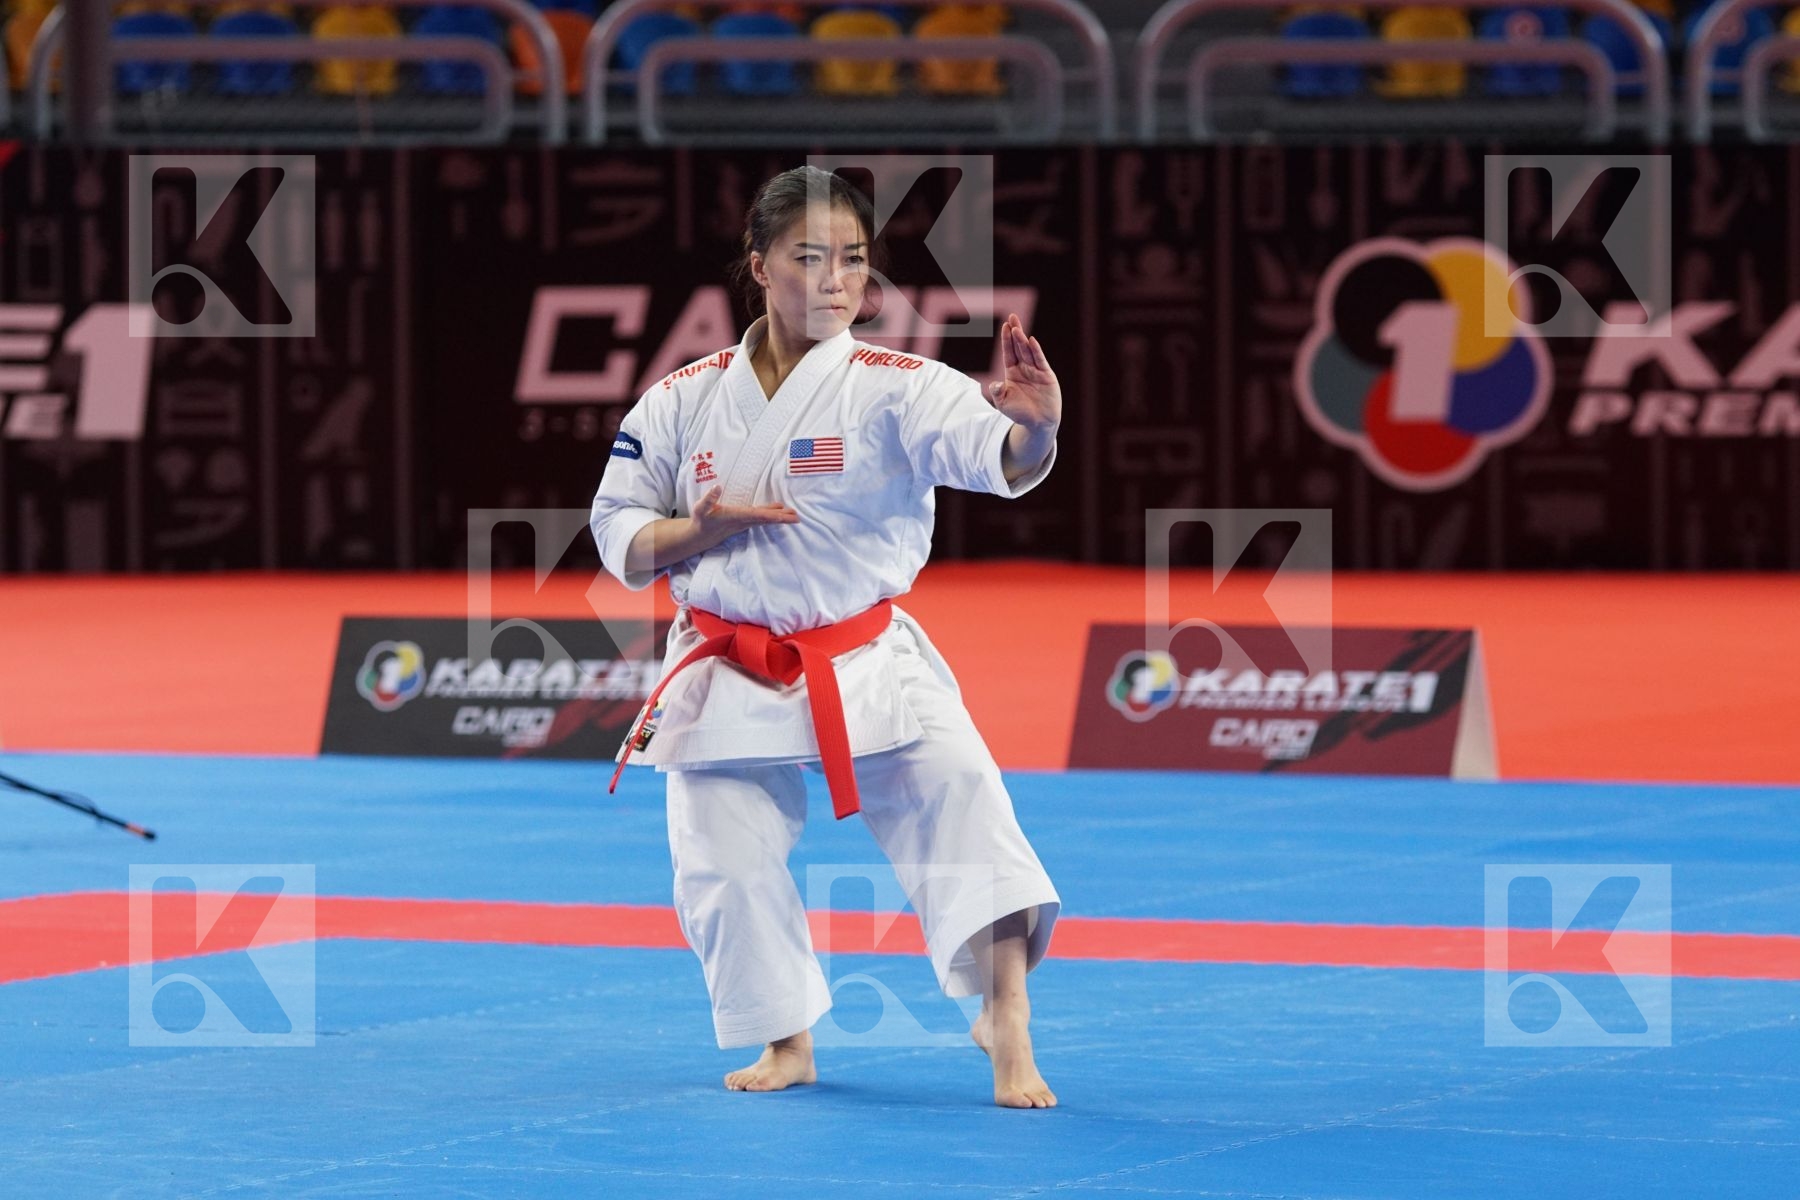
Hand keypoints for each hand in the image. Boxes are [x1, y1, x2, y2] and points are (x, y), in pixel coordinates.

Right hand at [689, 484, 798, 545]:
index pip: (755, 516)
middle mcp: (743, 521)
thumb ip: (709, 498)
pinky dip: (772, 516)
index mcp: (734, 516)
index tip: (783, 516)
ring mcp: (745, 523)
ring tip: (795, 515)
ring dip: (780, 518)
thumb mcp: (701, 508)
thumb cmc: (701, 520)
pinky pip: (762, 519)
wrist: (701, 536)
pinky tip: (781, 511)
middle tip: (797, 518)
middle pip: (765, 520)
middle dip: (781, 519)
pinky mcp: (745, 522)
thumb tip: (717, 486)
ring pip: (765, 520)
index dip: (770, 515)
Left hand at [986, 312, 1060, 434]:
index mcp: (1012, 372)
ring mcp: (1036, 371)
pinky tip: (1031, 341)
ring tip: (1017, 328)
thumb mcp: (1003, 403)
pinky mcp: (1046, 376)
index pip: (1008, 352)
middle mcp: (1024, 369)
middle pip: (1018, 347)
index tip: (1004, 326)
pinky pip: (1040, 361)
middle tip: (1012, 317)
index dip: (1006, 340)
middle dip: (1015, 332)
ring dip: (1022, 340)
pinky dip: (1036, 351)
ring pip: (1028, 352)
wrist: (1038, 423)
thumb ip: (997, 392)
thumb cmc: (1019, 413)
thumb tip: (994, 384)